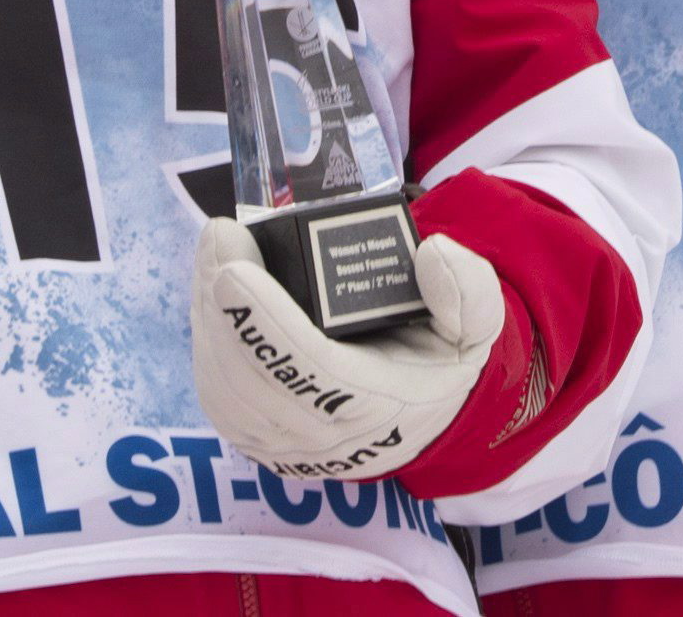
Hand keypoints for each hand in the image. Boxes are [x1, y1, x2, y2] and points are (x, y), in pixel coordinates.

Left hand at [188, 219, 503, 478]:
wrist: (413, 421)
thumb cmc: (434, 364)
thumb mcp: (476, 328)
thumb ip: (469, 290)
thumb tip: (431, 252)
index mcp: (381, 406)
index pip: (312, 373)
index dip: (266, 326)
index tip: (236, 271)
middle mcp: (325, 437)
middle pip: (254, 382)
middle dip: (225, 310)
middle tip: (221, 237)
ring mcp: (282, 444)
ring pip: (225, 389)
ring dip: (210, 318)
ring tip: (217, 250)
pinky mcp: (255, 437)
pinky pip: (217, 393)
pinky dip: (207, 337)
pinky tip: (212, 285)